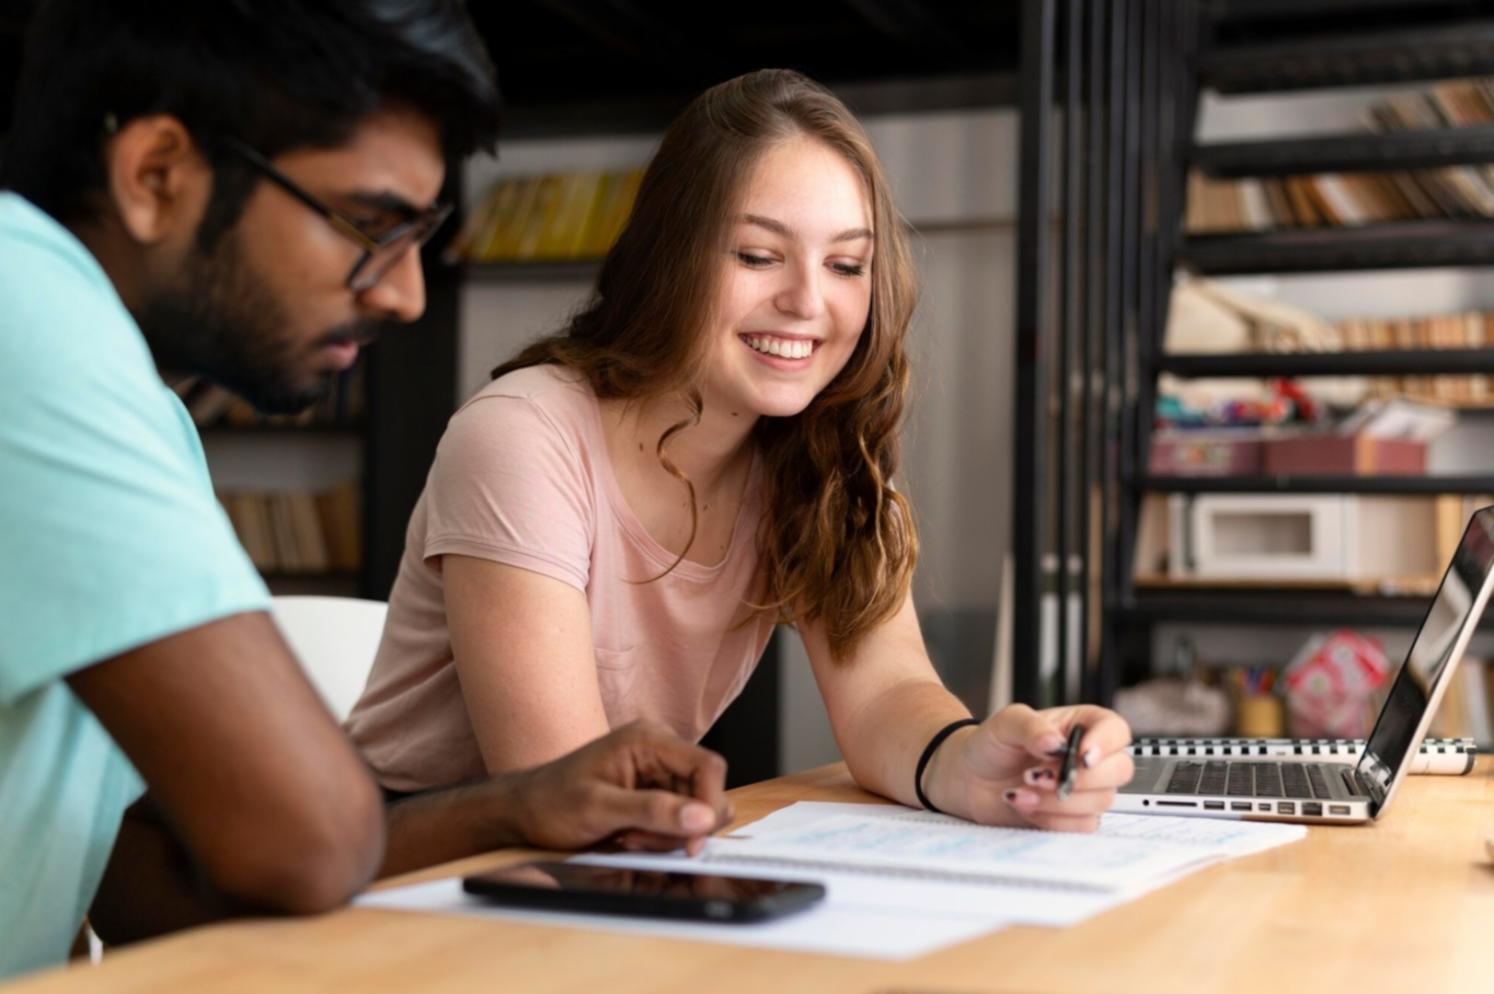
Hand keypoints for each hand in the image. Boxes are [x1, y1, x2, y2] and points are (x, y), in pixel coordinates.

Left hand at [508, 721, 732, 855]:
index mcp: (648, 740)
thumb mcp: (599, 809)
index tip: (693, 841)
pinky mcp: (653, 793)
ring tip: (627, 837)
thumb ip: (653, 811)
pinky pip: (677, 820)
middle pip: (705, 791)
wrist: (523, 812)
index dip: (709, 804)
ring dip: (667, 835)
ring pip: (693, 811)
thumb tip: (703, 817)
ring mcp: (657, 772)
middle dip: (681, 825)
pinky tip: (629, 837)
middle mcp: (658, 750)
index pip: (707, 767)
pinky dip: (660, 837)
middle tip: (639, 840)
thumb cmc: (550, 803)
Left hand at [927, 704, 1132, 831]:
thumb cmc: (992, 744)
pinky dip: (1051, 818)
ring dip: (1058, 800)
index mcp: (1082, 725)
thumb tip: (1056, 743)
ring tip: (1020, 790)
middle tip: (1037, 775)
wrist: (970, 778)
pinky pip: (1082, 825)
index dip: (1106, 744)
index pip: (1116, 730)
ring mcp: (1085, 789)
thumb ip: (1031, 728)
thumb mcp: (1006, 723)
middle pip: (1119, 770)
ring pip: (1101, 801)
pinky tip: (1024, 805)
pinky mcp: (1074, 817)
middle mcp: (1090, 757)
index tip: (1082, 756)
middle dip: (1079, 778)